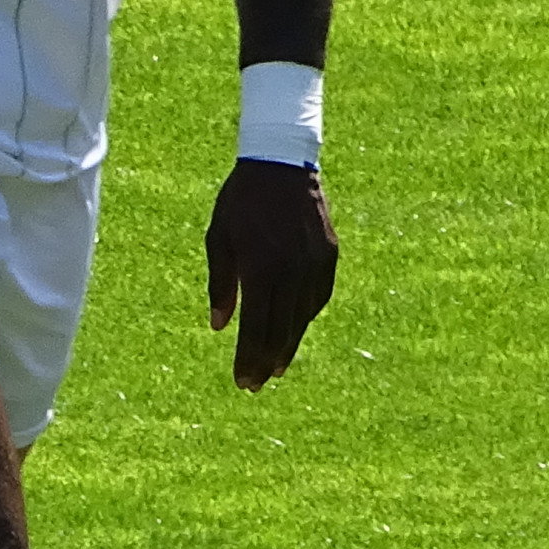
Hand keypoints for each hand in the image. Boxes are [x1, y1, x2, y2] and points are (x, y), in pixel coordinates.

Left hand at [205, 156, 338, 389]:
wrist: (281, 163)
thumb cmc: (241, 202)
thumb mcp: (219, 240)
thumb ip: (221, 285)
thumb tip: (219, 327)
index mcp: (262, 269)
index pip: (257, 328)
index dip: (249, 358)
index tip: (243, 381)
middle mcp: (292, 271)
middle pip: (281, 330)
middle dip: (266, 361)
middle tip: (255, 385)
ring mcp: (315, 264)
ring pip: (302, 318)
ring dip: (288, 345)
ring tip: (274, 367)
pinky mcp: (329, 255)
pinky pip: (318, 297)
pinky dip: (305, 317)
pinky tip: (295, 330)